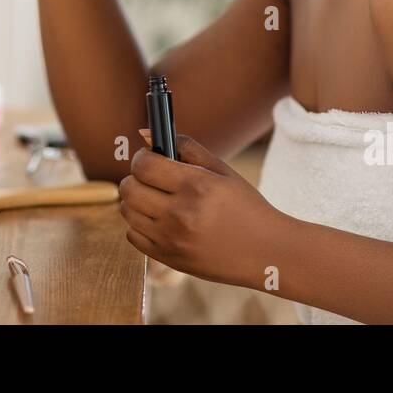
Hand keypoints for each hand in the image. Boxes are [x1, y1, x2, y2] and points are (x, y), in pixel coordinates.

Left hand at [119, 134, 284, 288]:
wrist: (265, 252)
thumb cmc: (245, 207)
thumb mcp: (222, 171)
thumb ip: (184, 146)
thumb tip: (144, 133)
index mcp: (197, 186)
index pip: (143, 165)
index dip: (141, 157)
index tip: (150, 158)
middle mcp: (181, 214)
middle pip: (129, 188)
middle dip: (135, 177)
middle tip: (151, 177)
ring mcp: (172, 240)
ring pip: (127, 211)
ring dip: (135, 200)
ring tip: (156, 198)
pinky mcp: (168, 258)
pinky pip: (132, 235)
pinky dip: (139, 224)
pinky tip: (160, 220)